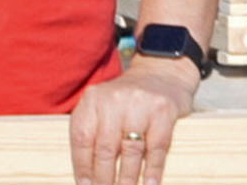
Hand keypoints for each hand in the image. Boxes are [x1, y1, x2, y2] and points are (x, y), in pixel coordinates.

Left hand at [69, 56, 198, 184]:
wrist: (162, 73)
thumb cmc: (127, 99)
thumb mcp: (103, 106)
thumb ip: (94, 130)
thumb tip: (87, 171)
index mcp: (92, 100)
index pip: (82, 138)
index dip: (82, 165)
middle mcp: (113, 101)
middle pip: (105, 147)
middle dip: (103, 177)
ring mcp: (140, 105)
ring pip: (130, 150)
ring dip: (128, 177)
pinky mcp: (164, 111)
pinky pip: (158, 147)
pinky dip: (153, 169)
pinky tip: (151, 184)